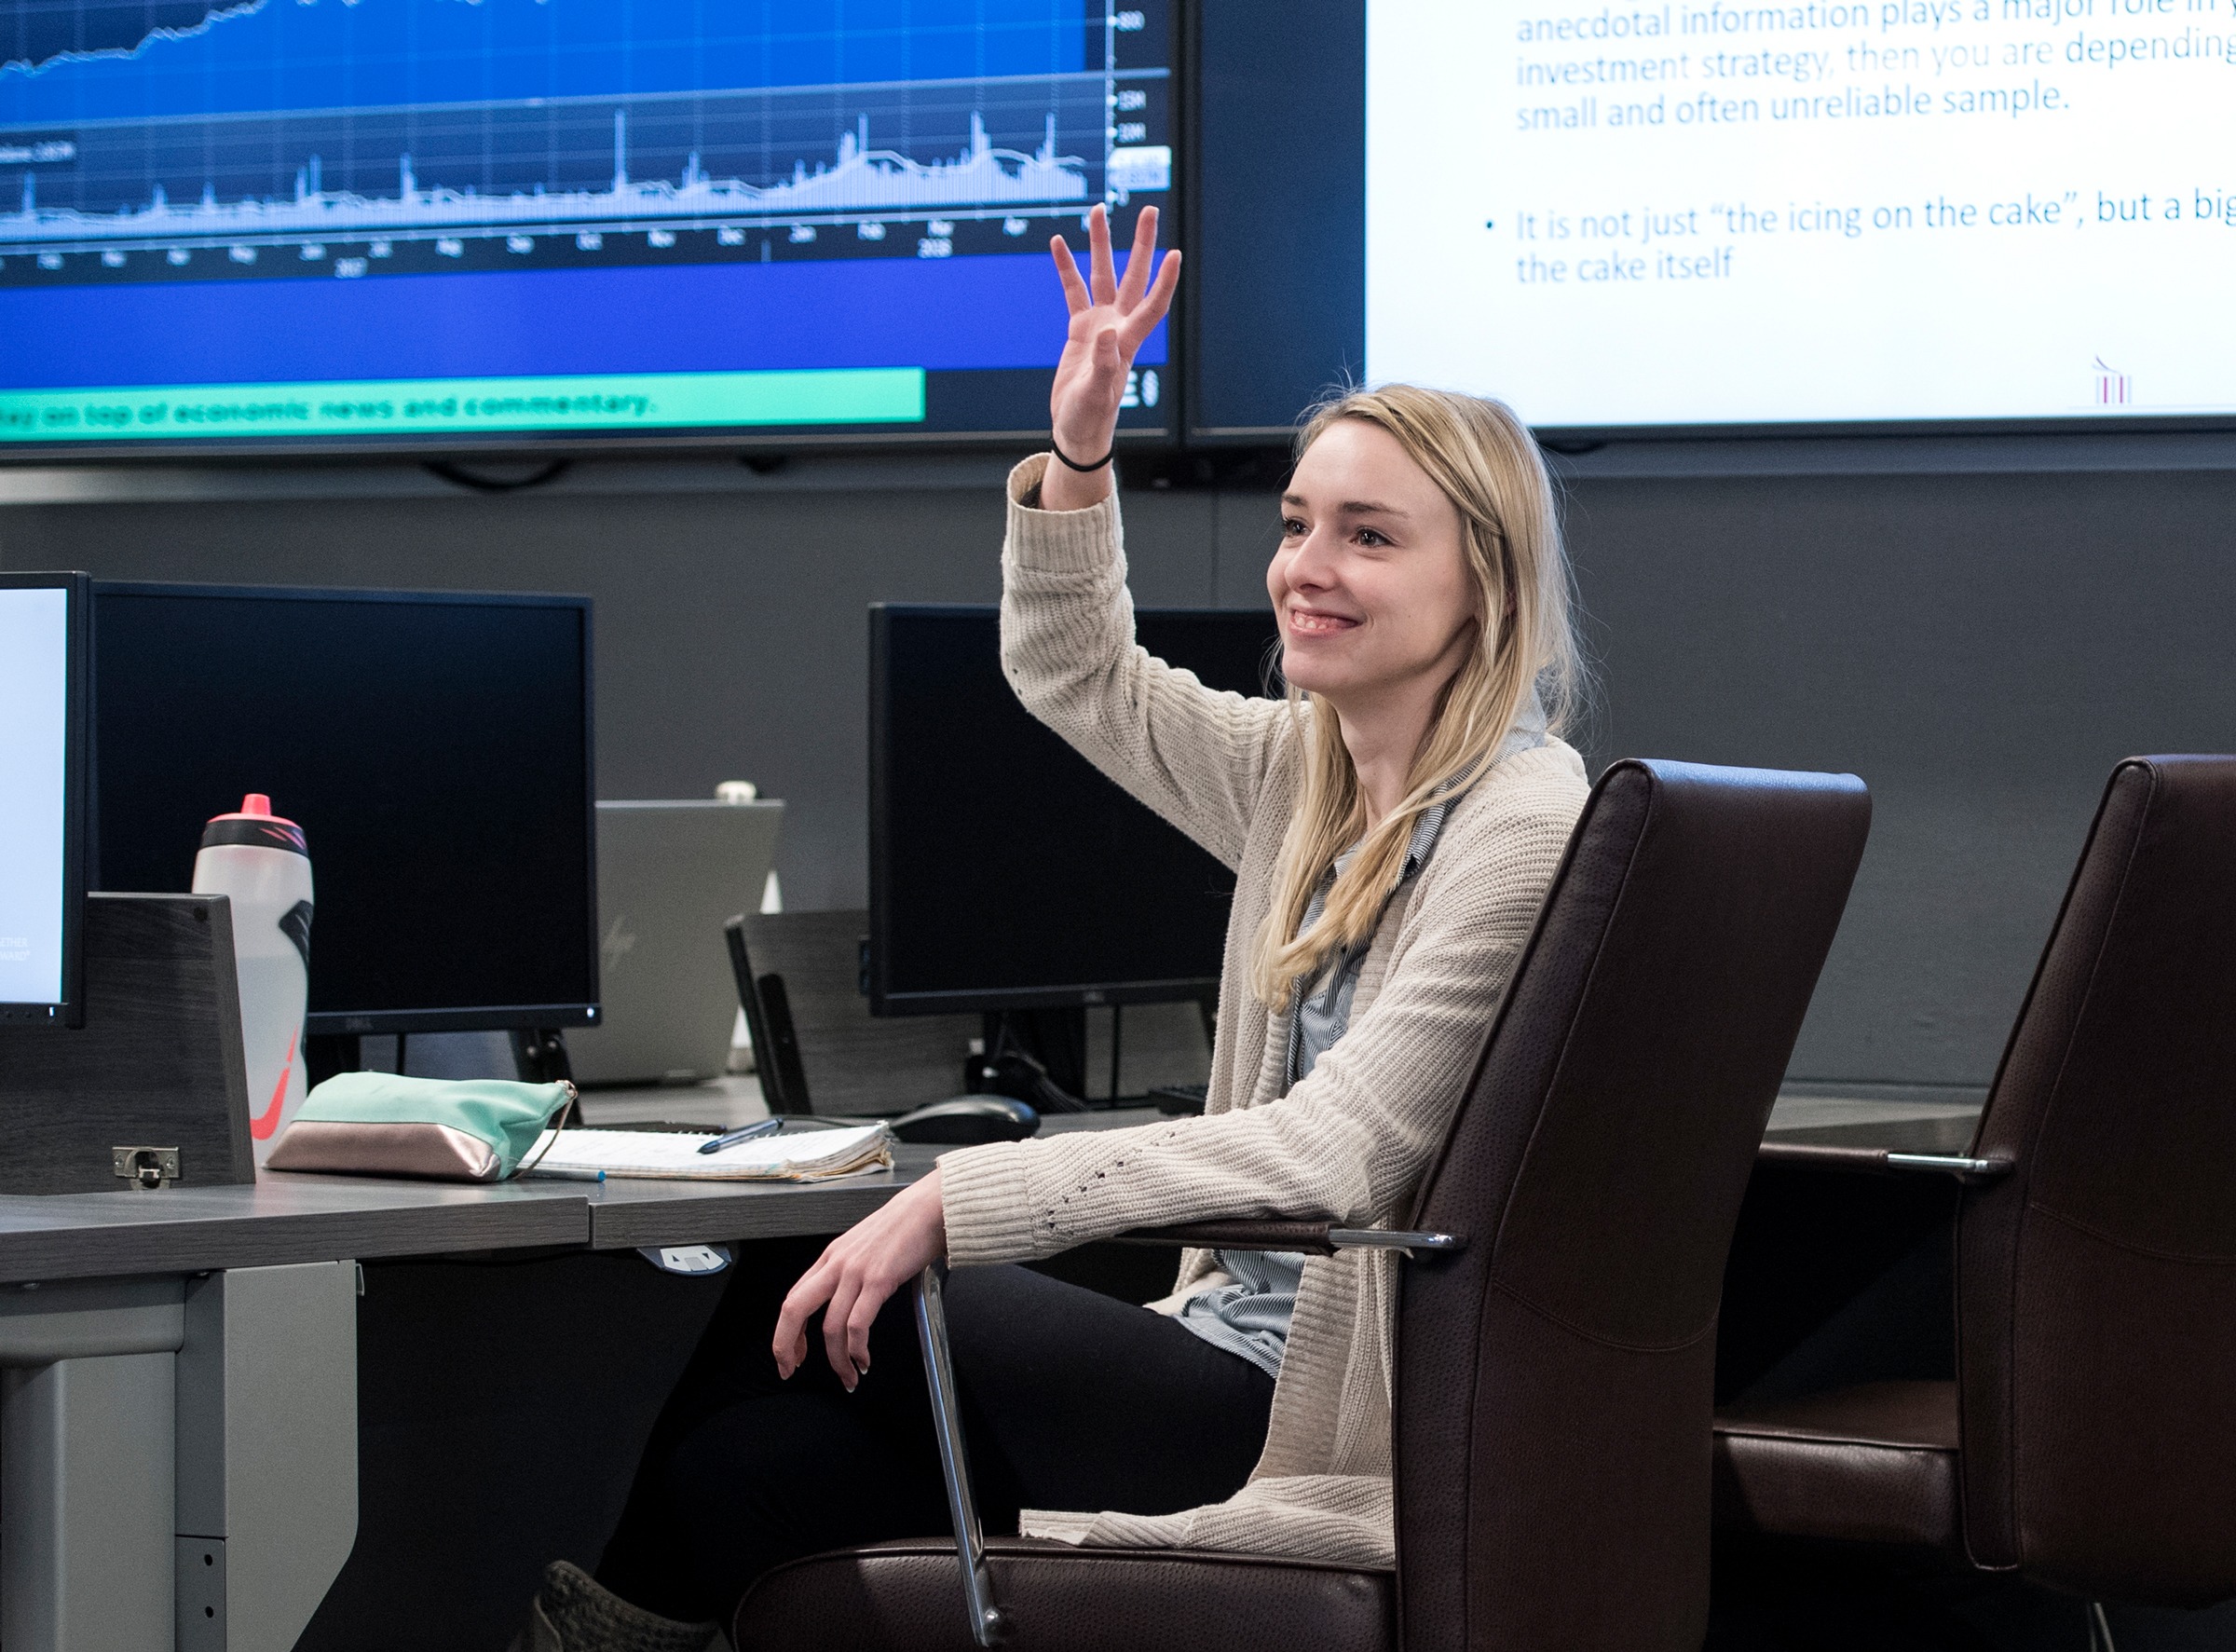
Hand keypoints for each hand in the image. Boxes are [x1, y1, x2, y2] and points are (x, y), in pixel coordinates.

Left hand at [772, 1168, 946, 1388]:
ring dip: (836, 1361)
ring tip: (849, 1378)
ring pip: (830, 1327)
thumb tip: (847, 1302)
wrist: (929, 1207)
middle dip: (786, 1347)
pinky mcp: (879, 1279)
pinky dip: (857, 1350)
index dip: (786, 1332)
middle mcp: (836, 1264)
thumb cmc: (904, 1227)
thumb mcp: (863, 1248)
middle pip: (794, 1311)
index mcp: (830, 1258)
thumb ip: (850, 1271)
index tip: (792, 1355)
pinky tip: (865, 1360)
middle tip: (791, 1371)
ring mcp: (856, 1272)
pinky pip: (858, 1324)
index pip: (793, 1299)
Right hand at [1043, 203, 1179, 510]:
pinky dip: (1067, 267)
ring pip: (1103, 275)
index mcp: (1127, 341)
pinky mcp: (1080, 329)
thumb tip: (1105, 332)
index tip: (1175, 254)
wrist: (1077, 428)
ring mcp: (1100, 324)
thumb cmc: (1089, 417)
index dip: (1164, 281)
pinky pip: (1074, 290)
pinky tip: (1060, 243)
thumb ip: (1104, 364)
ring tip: (1098, 210)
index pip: (1152, 304)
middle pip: (1133, 276)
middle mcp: (1118, 326)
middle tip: (1149, 210)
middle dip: (1141, 243)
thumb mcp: (1095, 395)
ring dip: (1101, 244)